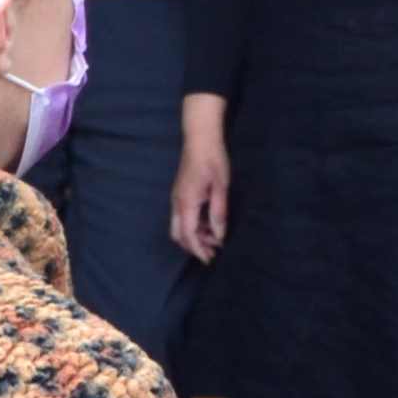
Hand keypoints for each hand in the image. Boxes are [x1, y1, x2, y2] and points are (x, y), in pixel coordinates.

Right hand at [170, 133, 230, 263]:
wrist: (200, 137)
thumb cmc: (213, 159)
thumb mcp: (221, 187)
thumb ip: (219, 212)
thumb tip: (219, 235)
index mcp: (186, 202)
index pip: (188, 235)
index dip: (198, 250)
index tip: (209, 260)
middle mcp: (177, 202)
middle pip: (179, 235)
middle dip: (194, 246)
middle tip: (213, 252)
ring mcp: (176, 197)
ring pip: (179, 226)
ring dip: (195, 235)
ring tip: (216, 238)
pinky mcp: (180, 193)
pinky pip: (182, 217)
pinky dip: (194, 225)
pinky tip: (210, 223)